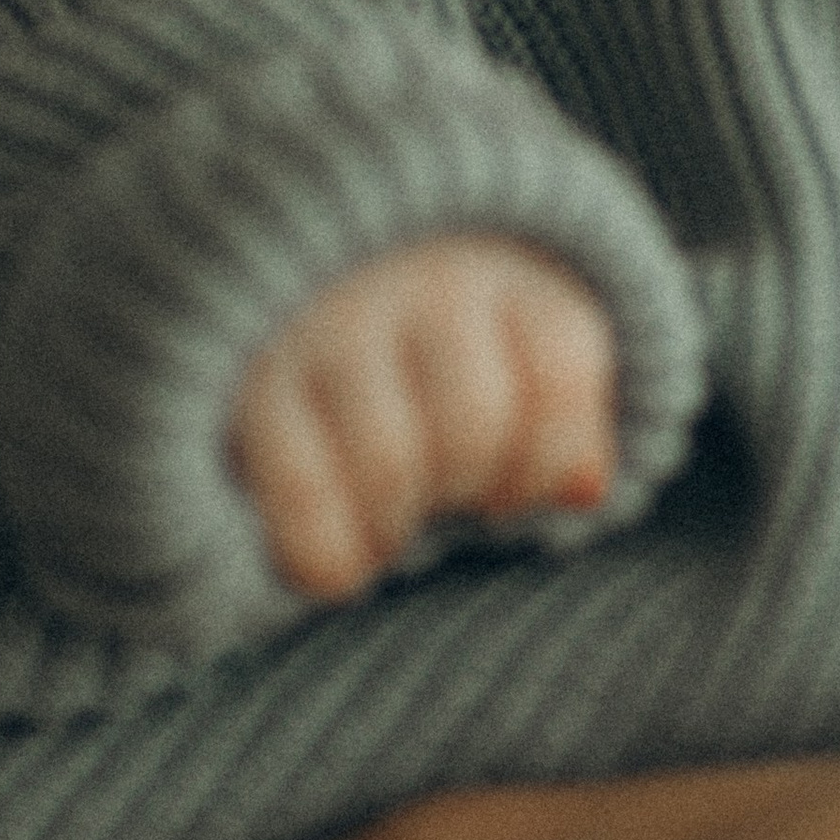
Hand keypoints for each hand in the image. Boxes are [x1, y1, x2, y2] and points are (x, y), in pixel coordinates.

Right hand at [228, 235, 617, 601]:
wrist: (302, 277)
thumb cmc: (443, 354)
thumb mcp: (525, 358)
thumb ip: (566, 416)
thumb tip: (587, 487)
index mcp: (503, 276)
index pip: (559, 366)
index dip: (554, 454)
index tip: (518, 481)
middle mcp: (413, 287)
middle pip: (474, 424)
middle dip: (467, 486)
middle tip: (442, 494)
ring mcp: (328, 330)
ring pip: (391, 463)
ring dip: (397, 523)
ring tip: (389, 520)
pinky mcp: (252, 387)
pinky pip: (303, 495)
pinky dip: (328, 555)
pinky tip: (342, 563)